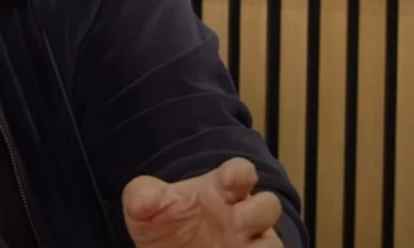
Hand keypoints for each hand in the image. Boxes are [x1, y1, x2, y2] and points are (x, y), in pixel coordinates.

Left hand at [122, 158, 283, 247]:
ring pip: (273, 244)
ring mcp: (246, 244)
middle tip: (237, 221)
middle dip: (259, 211)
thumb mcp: (142, 206)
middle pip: (269, 206)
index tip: (228, 180)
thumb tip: (143, 201)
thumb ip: (140, 196)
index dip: (240, 173)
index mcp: (219, 189)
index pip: (241, 172)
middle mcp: (240, 216)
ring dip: (262, 247)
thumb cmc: (163, 221)